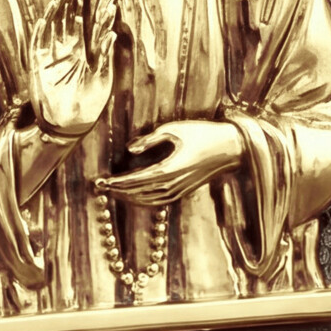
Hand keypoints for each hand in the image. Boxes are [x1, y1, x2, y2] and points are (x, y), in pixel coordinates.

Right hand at [27, 0, 116, 141]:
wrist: (70, 124)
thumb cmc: (89, 103)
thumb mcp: (103, 78)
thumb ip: (105, 55)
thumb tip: (113, 33)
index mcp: (82, 52)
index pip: (82, 23)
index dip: (83, 7)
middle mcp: (66, 51)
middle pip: (67, 20)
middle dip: (71, 3)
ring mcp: (52, 57)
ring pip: (53, 28)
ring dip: (57, 12)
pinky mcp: (39, 66)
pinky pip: (38, 45)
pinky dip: (41, 32)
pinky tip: (45, 19)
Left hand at [98, 117, 245, 206]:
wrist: (230, 148)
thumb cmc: (203, 133)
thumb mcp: (175, 129)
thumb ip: (150, 139)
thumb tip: (130, 148)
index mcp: (170, 169)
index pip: (136, 180)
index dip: (117, 182)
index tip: (102, 181)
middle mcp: (174, 184)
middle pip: (139, 192)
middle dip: (118, 191)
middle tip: (100, 188)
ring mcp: (180, 190)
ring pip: (149, 200)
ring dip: (129, 197)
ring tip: (114, 192)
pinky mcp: (184, 191)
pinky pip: (159, 201)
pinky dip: (144, 200)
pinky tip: (135, 196)